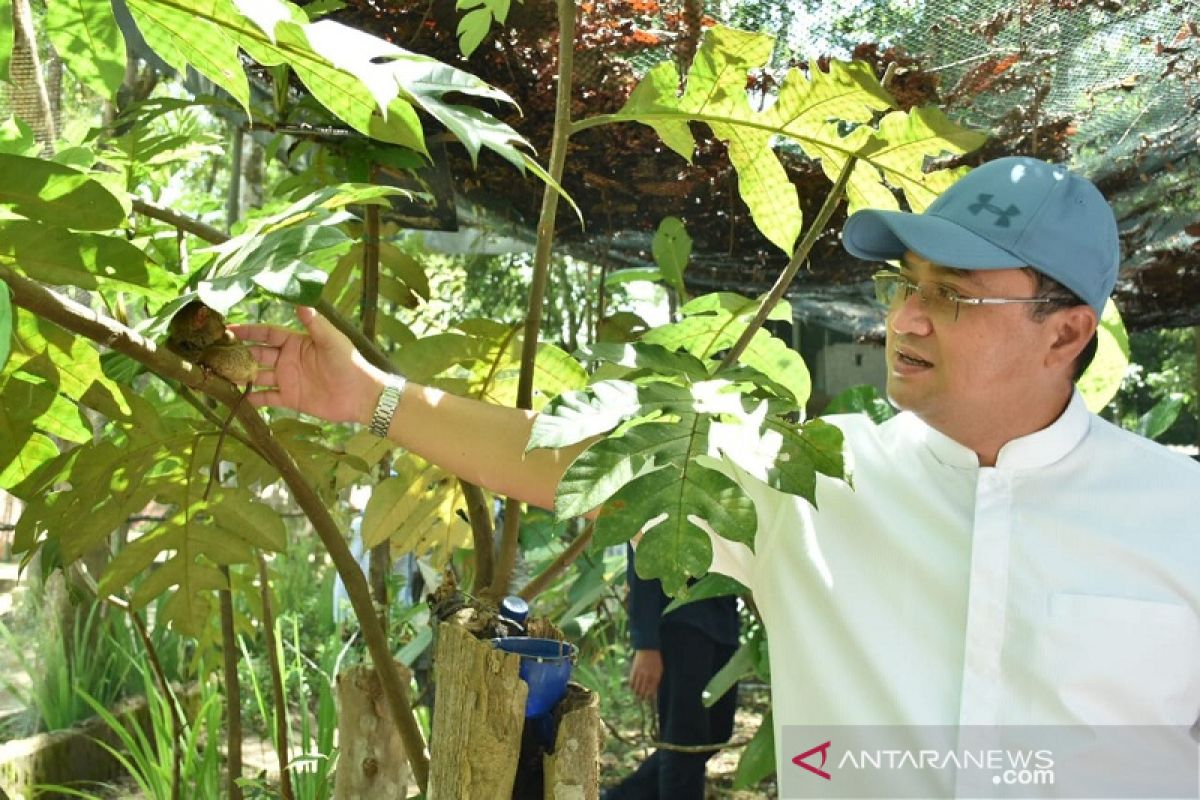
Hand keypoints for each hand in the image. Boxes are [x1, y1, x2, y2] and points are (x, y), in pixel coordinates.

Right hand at [229, 307, 383, 424]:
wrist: (361, 395)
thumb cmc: (349, 364)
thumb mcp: (332, 341)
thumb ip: (315, 324)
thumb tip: (301, 302)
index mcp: (296, 342)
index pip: (267, 333)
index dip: (249, 331)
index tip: (229, 329)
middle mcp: (288, 359)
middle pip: (257, 354)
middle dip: (238, 352)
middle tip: (215, 352)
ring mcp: (288, 379)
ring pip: (257, 376)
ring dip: (240, 375)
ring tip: (219, 375)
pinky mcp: (290, 398)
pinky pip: (267, 398)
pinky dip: (252, 398)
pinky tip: (236, 398)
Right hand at [629, 649, 662, 700]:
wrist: (648, 649)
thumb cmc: (655, 660)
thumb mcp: (660, 669)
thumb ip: (657, 679)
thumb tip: (653, 689)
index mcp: (656, 676)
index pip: (652, 690)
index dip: (649, 695)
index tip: (648, 698)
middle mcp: (648, 676)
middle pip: (643, 690)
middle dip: (642, 696)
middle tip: (642, 698)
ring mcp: (640, 673)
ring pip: (637, 687)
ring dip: (636, 693)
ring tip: (637, 695)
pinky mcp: (634, 670)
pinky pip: (631, 681)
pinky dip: (632, 686)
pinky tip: (632, 688)